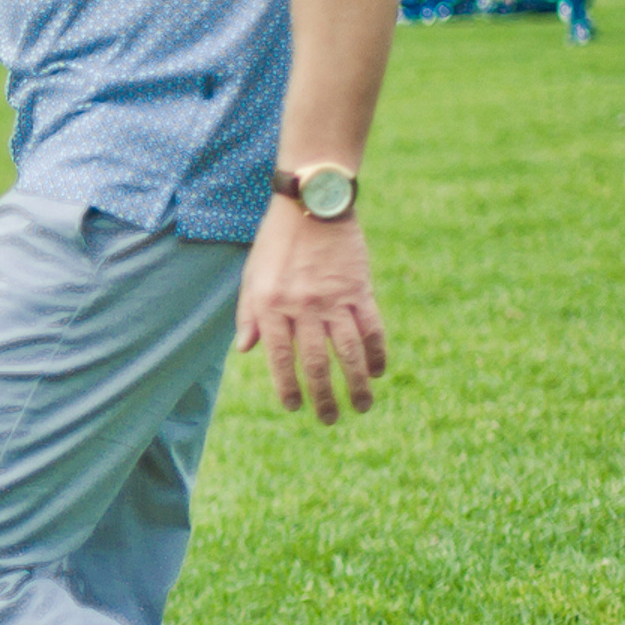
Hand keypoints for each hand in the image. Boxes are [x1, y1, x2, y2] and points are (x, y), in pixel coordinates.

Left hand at [235, 203, 386, 425]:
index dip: (287, 386)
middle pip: (316, 363)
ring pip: (349, 352)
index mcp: (271, 305)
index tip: (294, 407)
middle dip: (324, 396)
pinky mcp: (360, 289)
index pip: (280, 357)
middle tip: (329, 419)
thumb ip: (249, 314)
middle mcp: (302, 306)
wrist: (311, 204)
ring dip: (357, 384)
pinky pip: (373, 329)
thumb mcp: (252, 276)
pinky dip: (378, 353)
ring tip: (362, 406)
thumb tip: (246, 350)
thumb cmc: (276, 242)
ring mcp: (334, 299)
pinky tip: (379, 371)